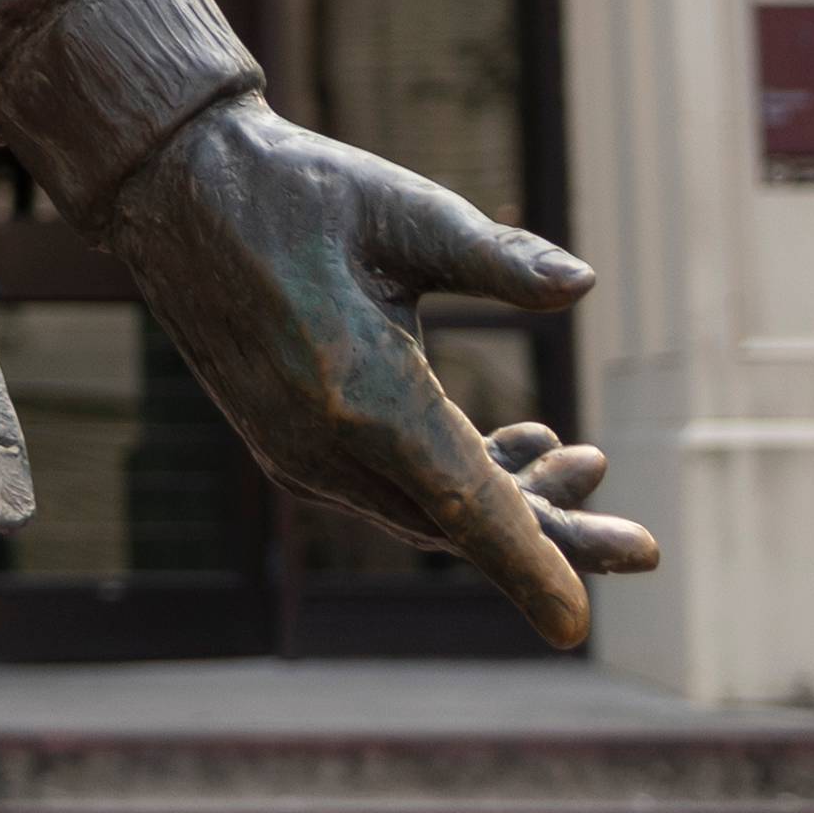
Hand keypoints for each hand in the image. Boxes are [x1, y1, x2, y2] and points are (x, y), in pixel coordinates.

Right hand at [110, 98, 660, 650]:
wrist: (174, 188)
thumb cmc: (295, 186)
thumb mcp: (400, 207)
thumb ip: (495, 255)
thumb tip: (583, 285)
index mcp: (358, 392)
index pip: (465, 506)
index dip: (533, 562)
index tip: (578, 626)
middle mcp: (323, 446)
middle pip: (458, 523)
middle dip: (551, 536)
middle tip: (639, 546)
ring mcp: (298, 455)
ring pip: (425, 511)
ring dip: (506, 500)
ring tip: (587, 460)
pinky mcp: (289, 445)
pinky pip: (388, 490)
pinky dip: (454, 480)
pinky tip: (513, 442)